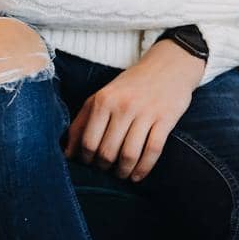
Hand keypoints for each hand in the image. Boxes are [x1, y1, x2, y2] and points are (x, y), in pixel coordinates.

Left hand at [64, 41, 201, 181]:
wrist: (170, 64)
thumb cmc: (132, 84)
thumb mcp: (103, 95)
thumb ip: (83, 121)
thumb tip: (68, 153)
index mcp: (103, 100)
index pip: (88, 142)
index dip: (87, 160)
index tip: (91, 164)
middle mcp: (123, 106)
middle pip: (107, 152)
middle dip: (105, 168)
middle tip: (107, 170)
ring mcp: (146, 113)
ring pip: (129, 155)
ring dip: (123, 172)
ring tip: (122, 174)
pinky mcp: (166, 118)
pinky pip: (152, 150)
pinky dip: (144, 168)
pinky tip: (138, 175)